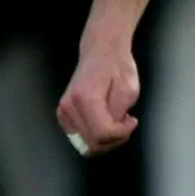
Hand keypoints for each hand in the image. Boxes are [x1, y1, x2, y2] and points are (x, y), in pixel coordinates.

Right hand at [56, 32, 140, 155]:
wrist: (101, 52)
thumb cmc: (116, 66)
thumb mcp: (128, 90)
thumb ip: (119, 115)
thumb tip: (113, 132)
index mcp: (85, 98)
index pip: (102, 135)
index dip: (121, 134)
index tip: (131, 120)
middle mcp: (69, 106)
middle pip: (92, 144)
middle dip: (114, 139)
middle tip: (124, 123)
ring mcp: (64, 111)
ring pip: (86, 143)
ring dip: (104, 139)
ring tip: (115, 121)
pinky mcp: (63, 114)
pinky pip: (80, 137)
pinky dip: (94, 135)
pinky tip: (104, 121)